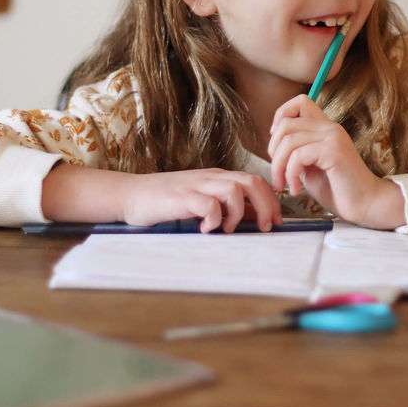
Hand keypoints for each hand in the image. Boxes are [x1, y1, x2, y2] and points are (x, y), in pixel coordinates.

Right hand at [41, 163, 281, 233]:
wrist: (131, 195)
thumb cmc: (167, 201)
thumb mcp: (202, 200)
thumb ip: (227, 206)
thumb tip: (256, 216)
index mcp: (218, 177)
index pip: (255, 180)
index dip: (271, 200)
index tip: (276, 221)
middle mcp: (211, 178)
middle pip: (251, 182)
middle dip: (266, 206)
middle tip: (266, 228)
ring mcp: (196, 185)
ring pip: (234, 190)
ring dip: (239, 213)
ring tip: (229, 229)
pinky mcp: (181, 197)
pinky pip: (208, 204)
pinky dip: (214, 219)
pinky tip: (206, 229)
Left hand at [267, 95, 404, 229]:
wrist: (366, 204)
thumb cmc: (339, 190)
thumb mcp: (311, 166)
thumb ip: (297, 152)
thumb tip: (274, 146)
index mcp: (326, 128)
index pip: (300, 102)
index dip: (281, 117)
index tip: (278, 145)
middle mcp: (330, 127)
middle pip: (286, 124)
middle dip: (273, 151)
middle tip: (278, 175)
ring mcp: (333, 137)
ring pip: (289, 141)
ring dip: (279, 167)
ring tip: (284, 186)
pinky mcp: (334, 151)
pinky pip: (298, 156)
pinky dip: (291, 175)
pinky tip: (296, 190)